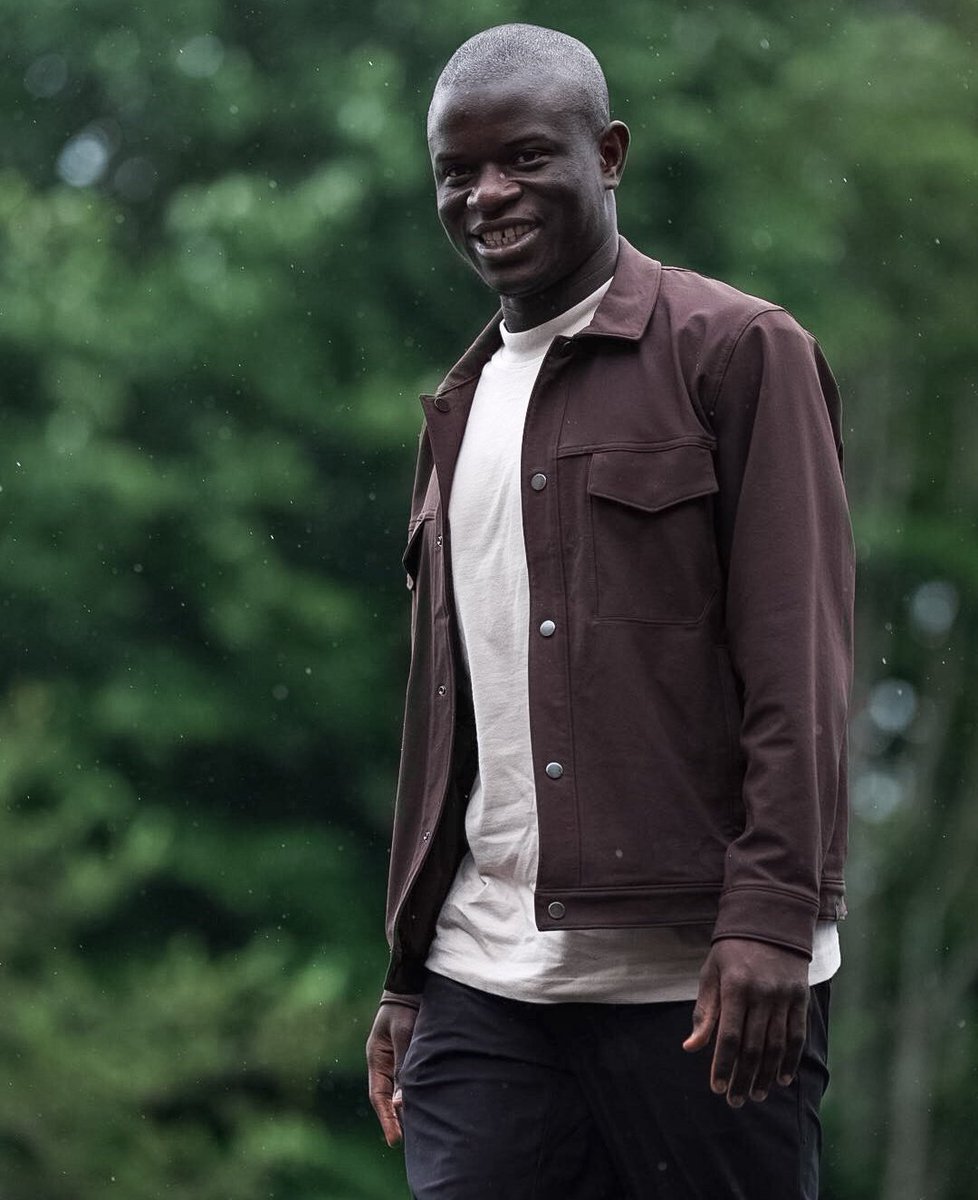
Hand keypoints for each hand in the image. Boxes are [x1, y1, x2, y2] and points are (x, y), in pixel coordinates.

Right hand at [366, 1000, 418, 1145]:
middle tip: (411, 1142)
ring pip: (402, 1089)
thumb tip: (401, 1101)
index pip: (379, 1096)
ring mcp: (397, 1057)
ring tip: (423, 1129)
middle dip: (398, 1119)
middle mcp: (385, 1061)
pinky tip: (432, 1101)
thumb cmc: (405, 1005)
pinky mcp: (411, 1051)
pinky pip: (413, 1077)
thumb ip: (403, 1065)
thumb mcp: (403, 1033)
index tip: (395, 1141)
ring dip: (409, 1106)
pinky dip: (418, 1091)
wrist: (413, 982)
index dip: (386, 1119)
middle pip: (389, 1097)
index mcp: (376, 1058)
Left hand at [682, 938, 808, 1106]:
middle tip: (735, 1100)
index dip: (722, 1065)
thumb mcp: (711, 973)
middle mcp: (762, 994)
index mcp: (735, 986)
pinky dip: (790, 1060)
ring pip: (776, 1046)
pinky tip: (783, 1079)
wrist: (769, 920)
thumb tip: (691, 1047)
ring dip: (767, 1076)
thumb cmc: (731, 950)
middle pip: (753, 1047)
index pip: (729, 1036)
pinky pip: (797, 1035)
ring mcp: (784, 996)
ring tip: (757, 1095)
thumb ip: (705, 1012)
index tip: (716, 1088)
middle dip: (743, 1078)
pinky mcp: (800, 997)